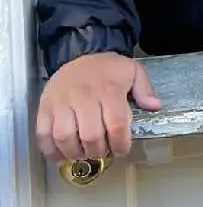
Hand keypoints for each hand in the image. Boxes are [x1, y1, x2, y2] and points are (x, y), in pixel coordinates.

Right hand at [36, 52, 160, 160]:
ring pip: (65, 137)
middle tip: (103, 152)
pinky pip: (43, 133)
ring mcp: (62, 102)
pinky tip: (61, 154)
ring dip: (75, 153)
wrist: (81, 52)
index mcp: (109, 90)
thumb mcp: (133, 71)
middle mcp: (84, 96)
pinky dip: (50, 149)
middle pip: (90, 135)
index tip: (122, 150)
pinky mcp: (45, 106)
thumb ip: (145, 90)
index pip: (116, 125)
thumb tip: (155, 107)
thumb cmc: (108, 67)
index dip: (120, 144)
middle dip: (99, 151)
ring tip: (84, 153)